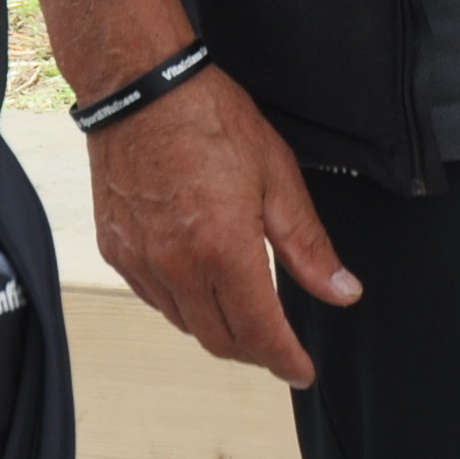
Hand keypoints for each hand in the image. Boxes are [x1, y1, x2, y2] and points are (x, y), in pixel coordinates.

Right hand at [86, 65, 359, 387]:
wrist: (140, 87)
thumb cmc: (209, 118)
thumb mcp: (277, 176)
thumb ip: (308, 244)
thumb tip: (343, 291)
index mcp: (223, 247)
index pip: (259, 331)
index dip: (285, 359)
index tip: (302, 371)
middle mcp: (176, 264)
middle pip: (220, 339)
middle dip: (255, 351)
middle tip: (279, 345)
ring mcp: (140, 260)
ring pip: (185, 324)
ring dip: (218, 328)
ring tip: (244, 313)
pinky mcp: (117, 249)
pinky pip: (154, 299)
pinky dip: (183, 304)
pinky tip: (202, 284)